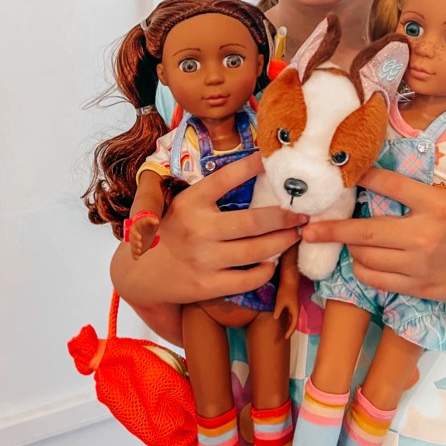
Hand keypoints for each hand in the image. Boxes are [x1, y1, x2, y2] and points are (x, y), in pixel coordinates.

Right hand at [111, 152, 307, 308]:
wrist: (141, 273)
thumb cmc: (171, 231)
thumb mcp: (183, 204)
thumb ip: (211, 192)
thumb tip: (254, 168)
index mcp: (191, 202)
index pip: (226, 178)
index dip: (250, 166)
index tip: (271, 158)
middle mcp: (198, 229)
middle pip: (253, 222)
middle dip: (285, 216)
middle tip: (303, 212)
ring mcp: (203, 259)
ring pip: (256, 251)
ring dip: (283, 242)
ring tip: (296, 234)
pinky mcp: (208, 286)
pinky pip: (248, 279)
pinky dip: (266, 270)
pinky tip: (274, 262)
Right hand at [128, 212, 159, 259]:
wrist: (146, 229)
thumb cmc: (147, 224)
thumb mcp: (149, 221)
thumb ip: (152, 221)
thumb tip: (157, 221)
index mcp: (134, 228)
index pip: (133, 231)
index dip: (136, 235)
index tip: (140, 238)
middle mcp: (132, 236)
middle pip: (132, 240)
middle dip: (136, 243)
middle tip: (140, 245)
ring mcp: (134, 242)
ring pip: (133, 246)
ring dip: (135, 249)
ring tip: (139, 252)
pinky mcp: (136, 248)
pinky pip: (134, 252)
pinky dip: (134, 255)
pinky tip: (137, 258)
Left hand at [274, 280, 299, 338]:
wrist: (289, 280)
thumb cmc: (285, 291)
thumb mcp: (280, 302)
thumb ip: (278, 311)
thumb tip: (275, 318)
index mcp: (295, 311)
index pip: (293, 325)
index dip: (290, 332)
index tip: (285, 338)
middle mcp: (296, 310)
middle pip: (293, 323)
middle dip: (289, 330)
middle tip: (284, 336)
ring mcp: (294, 306)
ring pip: (291, 318)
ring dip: (288, 324)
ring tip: (283, 330)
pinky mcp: (291, 303)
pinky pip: (289, 314)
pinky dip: (286, 318)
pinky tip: (281, 319)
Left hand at [301, 166, 445, 304]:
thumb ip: (421, 188)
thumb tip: (374, 173)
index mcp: (437, 204)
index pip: (390, 185)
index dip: (363, 177)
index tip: (342, 174)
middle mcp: (425, 235)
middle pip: (366, 232)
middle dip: (331, 230)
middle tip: (307, 227)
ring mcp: (419, 265)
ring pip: (366, 258)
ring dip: (348, 249)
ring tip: (342, 240)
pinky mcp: (417, 288)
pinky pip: (376, 279)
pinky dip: (361, 268)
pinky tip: (361, 259)